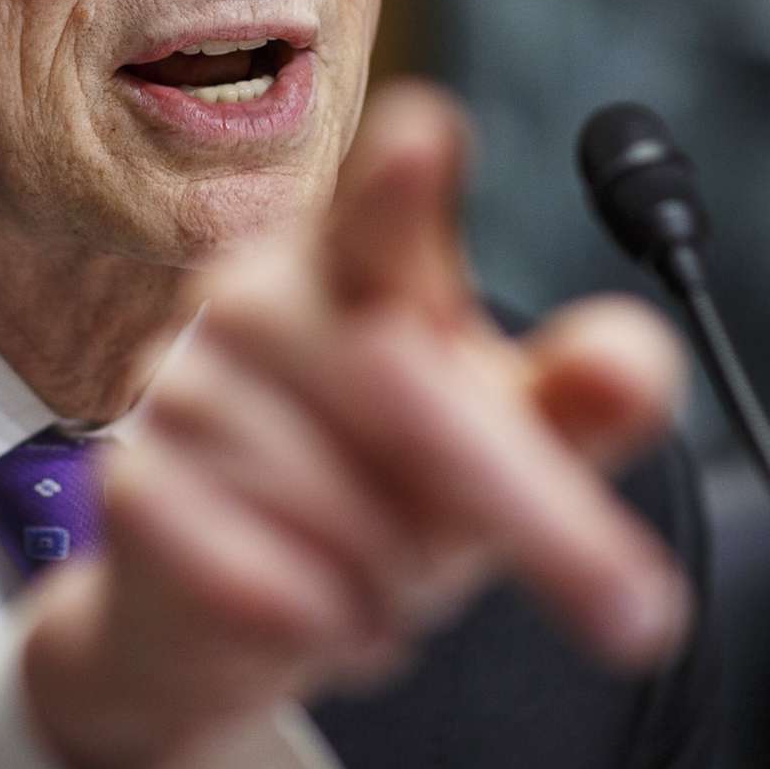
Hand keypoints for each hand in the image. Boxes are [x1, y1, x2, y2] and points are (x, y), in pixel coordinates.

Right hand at [21, 81, 691, 768]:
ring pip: (351, 516)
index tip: (425, 140)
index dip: (398, 182)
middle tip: (636, 615)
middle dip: (539, 518)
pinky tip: (329, 618)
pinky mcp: (133, 490)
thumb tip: (636, 364)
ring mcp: (181, 388)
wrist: (220, 603)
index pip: (377, 210)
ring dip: (404, 584)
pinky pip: (273, 586)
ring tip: (386, 579)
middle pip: (415, 398)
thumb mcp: (502, 440)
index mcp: (353, 255)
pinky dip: (333, 629)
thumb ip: (580, 397)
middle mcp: (255, 297)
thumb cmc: (381, 483)